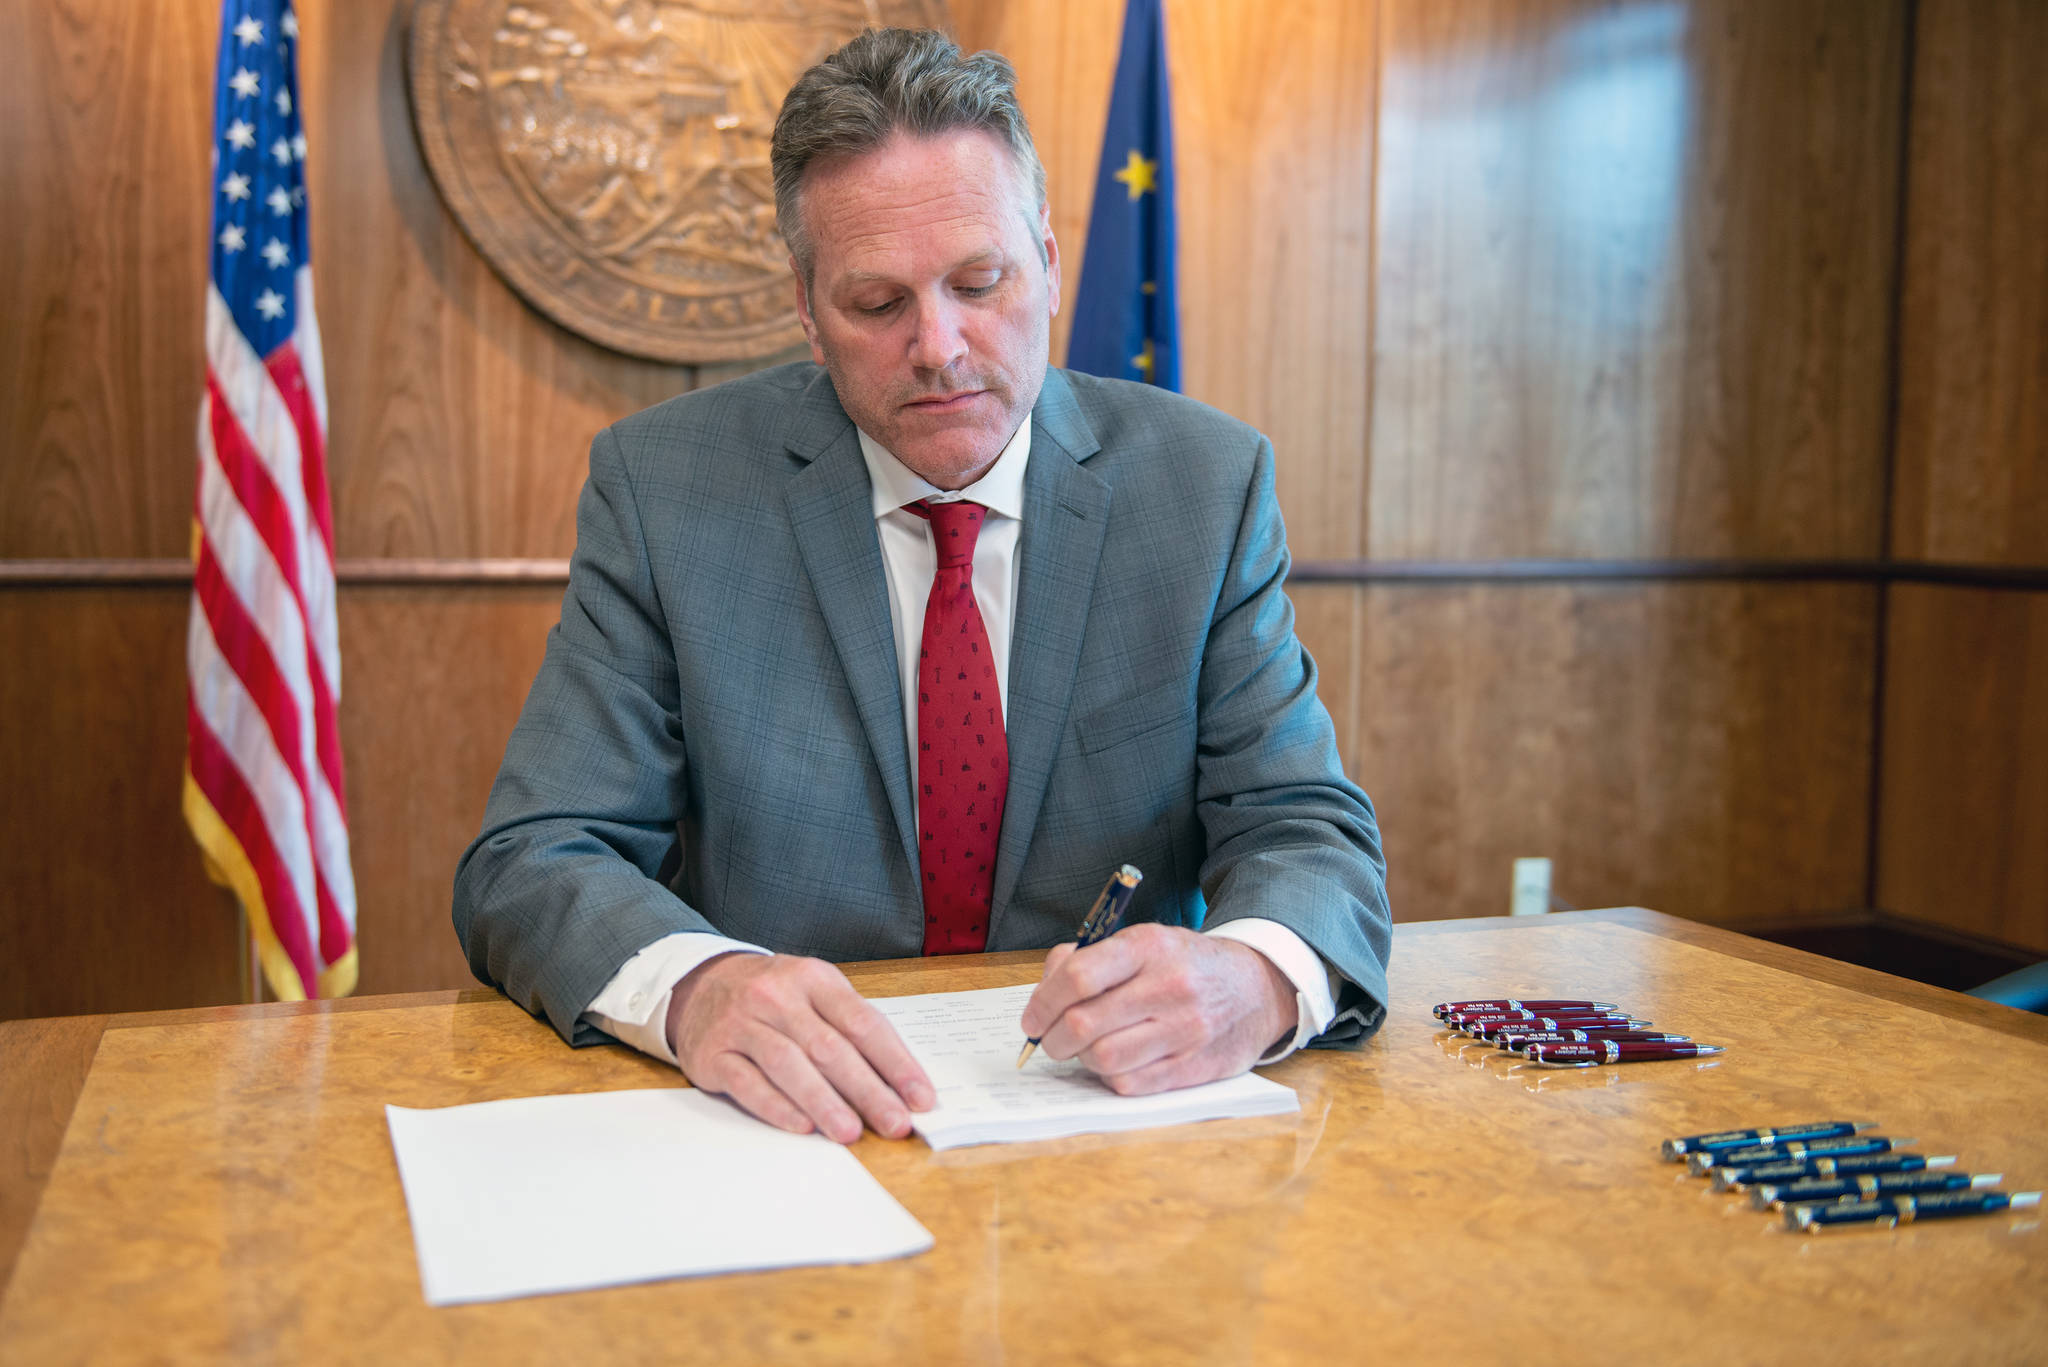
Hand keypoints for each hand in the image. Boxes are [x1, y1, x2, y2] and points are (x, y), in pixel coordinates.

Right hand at [665, 952, 934, 1142]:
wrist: (700, 984)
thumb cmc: (775, 997)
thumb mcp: (814, 993)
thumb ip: (851, 1030)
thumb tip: (898, 1085)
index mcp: (814, 978)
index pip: (863, 1022)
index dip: (895, 1063)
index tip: (920, 1097)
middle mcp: (777, 996)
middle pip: (829, 1047)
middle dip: (867, 1090)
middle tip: (894, 1123)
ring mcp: (742, 1023)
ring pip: (788, 1064)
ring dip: (824, 1102)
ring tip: (850, 1132)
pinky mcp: (713, 1052)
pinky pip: (747, 1082)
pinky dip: (776, 1106)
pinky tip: (801, 1126)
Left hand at [1017, 925, 1298, 1093]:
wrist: (1256, 988)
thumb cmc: (1185, 965)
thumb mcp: (1143, 942)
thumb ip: (1089, 959)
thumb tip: (1044, 991)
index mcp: (1148, 947)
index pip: (1078, 977)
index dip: (1042, 1003)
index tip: (1031, 1019)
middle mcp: (1168, 987)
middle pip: (1084, 1024)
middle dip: (1052, 1040)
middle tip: (1049, 1041)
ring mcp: (1184, 1029)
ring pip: (1104, 1059)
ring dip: (1082, 1059)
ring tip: (1086, 1050)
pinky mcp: (1194, 1066)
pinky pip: (1131, 1084)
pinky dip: (1111, 1078)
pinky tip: (1116, 1063)